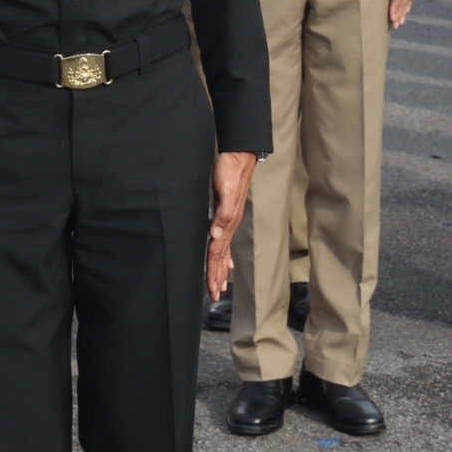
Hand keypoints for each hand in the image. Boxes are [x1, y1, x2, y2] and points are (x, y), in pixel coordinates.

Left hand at [207, 151, 257, 301]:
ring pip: (223, 250)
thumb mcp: (226, 190)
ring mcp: (228, 219)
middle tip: (214, 296)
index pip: (217, 253)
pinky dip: (224, 253)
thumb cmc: (231, 171)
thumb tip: (215, 234)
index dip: (213, 272)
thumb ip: (222, 212)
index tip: (212, 290)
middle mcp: (228, 224)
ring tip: (219, 285)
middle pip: (221, 257)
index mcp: (226, 222)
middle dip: (217, 277)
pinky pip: (224, 239)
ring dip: (220, 269)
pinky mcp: (226, 212)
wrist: (239, 155)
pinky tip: (226, 261)